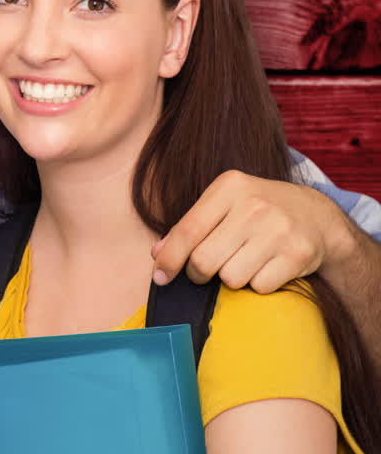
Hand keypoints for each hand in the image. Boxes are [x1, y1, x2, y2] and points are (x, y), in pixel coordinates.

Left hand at [151, 170, 347, 293]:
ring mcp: (279, 229)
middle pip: (204, 261)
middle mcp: (254, 205)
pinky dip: (258, 283)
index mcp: (229, 187)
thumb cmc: (257, 211)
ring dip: (232, 278)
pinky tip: (267, 265)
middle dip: (199, 273)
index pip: (187, 230)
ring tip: (245, 260)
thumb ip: (189, 227)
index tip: (160, 277)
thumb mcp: (223, 205)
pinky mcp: (298, 254)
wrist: (317, 215)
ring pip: (231, 278)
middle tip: (207, 270)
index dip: (169, 259)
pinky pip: (259, 287)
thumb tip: (157, 254)